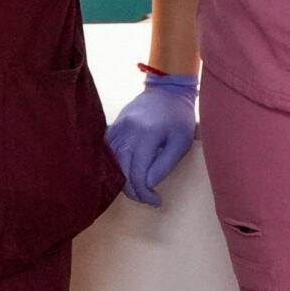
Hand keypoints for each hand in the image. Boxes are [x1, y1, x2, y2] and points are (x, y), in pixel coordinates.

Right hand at [107, 70, 198, 205]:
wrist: (168, 89)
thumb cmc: (179, 117)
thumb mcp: (181, 142)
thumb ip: (163, 165)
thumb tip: (147, 184)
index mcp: (147, 134)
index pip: (137, 173)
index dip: (144, 193)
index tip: (155, 201)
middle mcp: (128, 130)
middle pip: (122, 170)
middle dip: (133, 190)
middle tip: (146, 198)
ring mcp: (118, 126)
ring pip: (112, 162)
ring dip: (122, 180)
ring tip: (137, 189)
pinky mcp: (114, 124)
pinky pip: (108, 150)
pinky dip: (113, 165)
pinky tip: (123, 174)